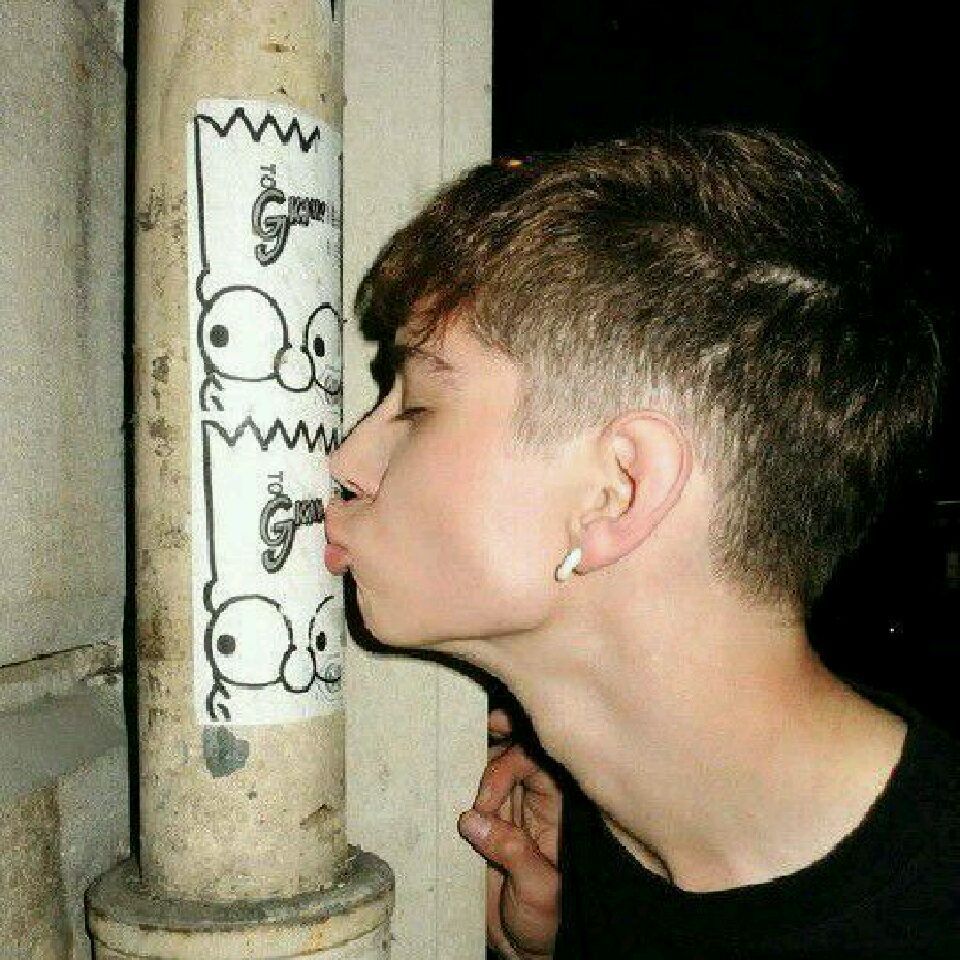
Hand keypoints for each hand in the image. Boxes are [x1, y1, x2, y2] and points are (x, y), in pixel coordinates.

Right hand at [458, 707, 561, 959]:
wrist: (522, 949)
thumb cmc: (547, 921)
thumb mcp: (539, 891)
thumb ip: (512, 852)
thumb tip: (474, 821)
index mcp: (555, 808)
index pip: (537, 761)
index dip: (510, 764)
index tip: (484, 798)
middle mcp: (531, 799)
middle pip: (512, 750)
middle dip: (493, 736)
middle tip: (471, 736)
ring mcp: (504, 808)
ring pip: (487, 764)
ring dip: (470, 759)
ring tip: (451, 761)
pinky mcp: (480, 822)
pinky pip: (467, 793)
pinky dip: (454, 782)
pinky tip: (442, 778)